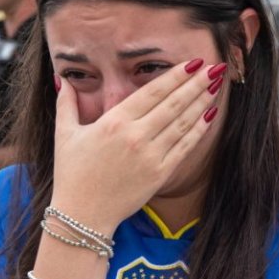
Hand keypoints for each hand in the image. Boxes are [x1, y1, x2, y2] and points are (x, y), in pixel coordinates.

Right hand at [50, 59, 223, 233]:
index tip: (191, 63)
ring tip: (216, 87)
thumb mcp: (64, 134)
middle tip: (213, 68)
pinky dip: (199, 130)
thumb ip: (66, 104)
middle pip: (173, 103)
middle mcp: (135, 136)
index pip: (152, 92)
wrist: (82, 215)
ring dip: (202, 103)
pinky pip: (184, 147)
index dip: (175, 76)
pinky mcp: (160, 174)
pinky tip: (210, 116)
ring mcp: (150, 156)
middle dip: (196, 84)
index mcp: (114, 122)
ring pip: (183, 123)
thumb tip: (62, 80)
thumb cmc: (72, 174)